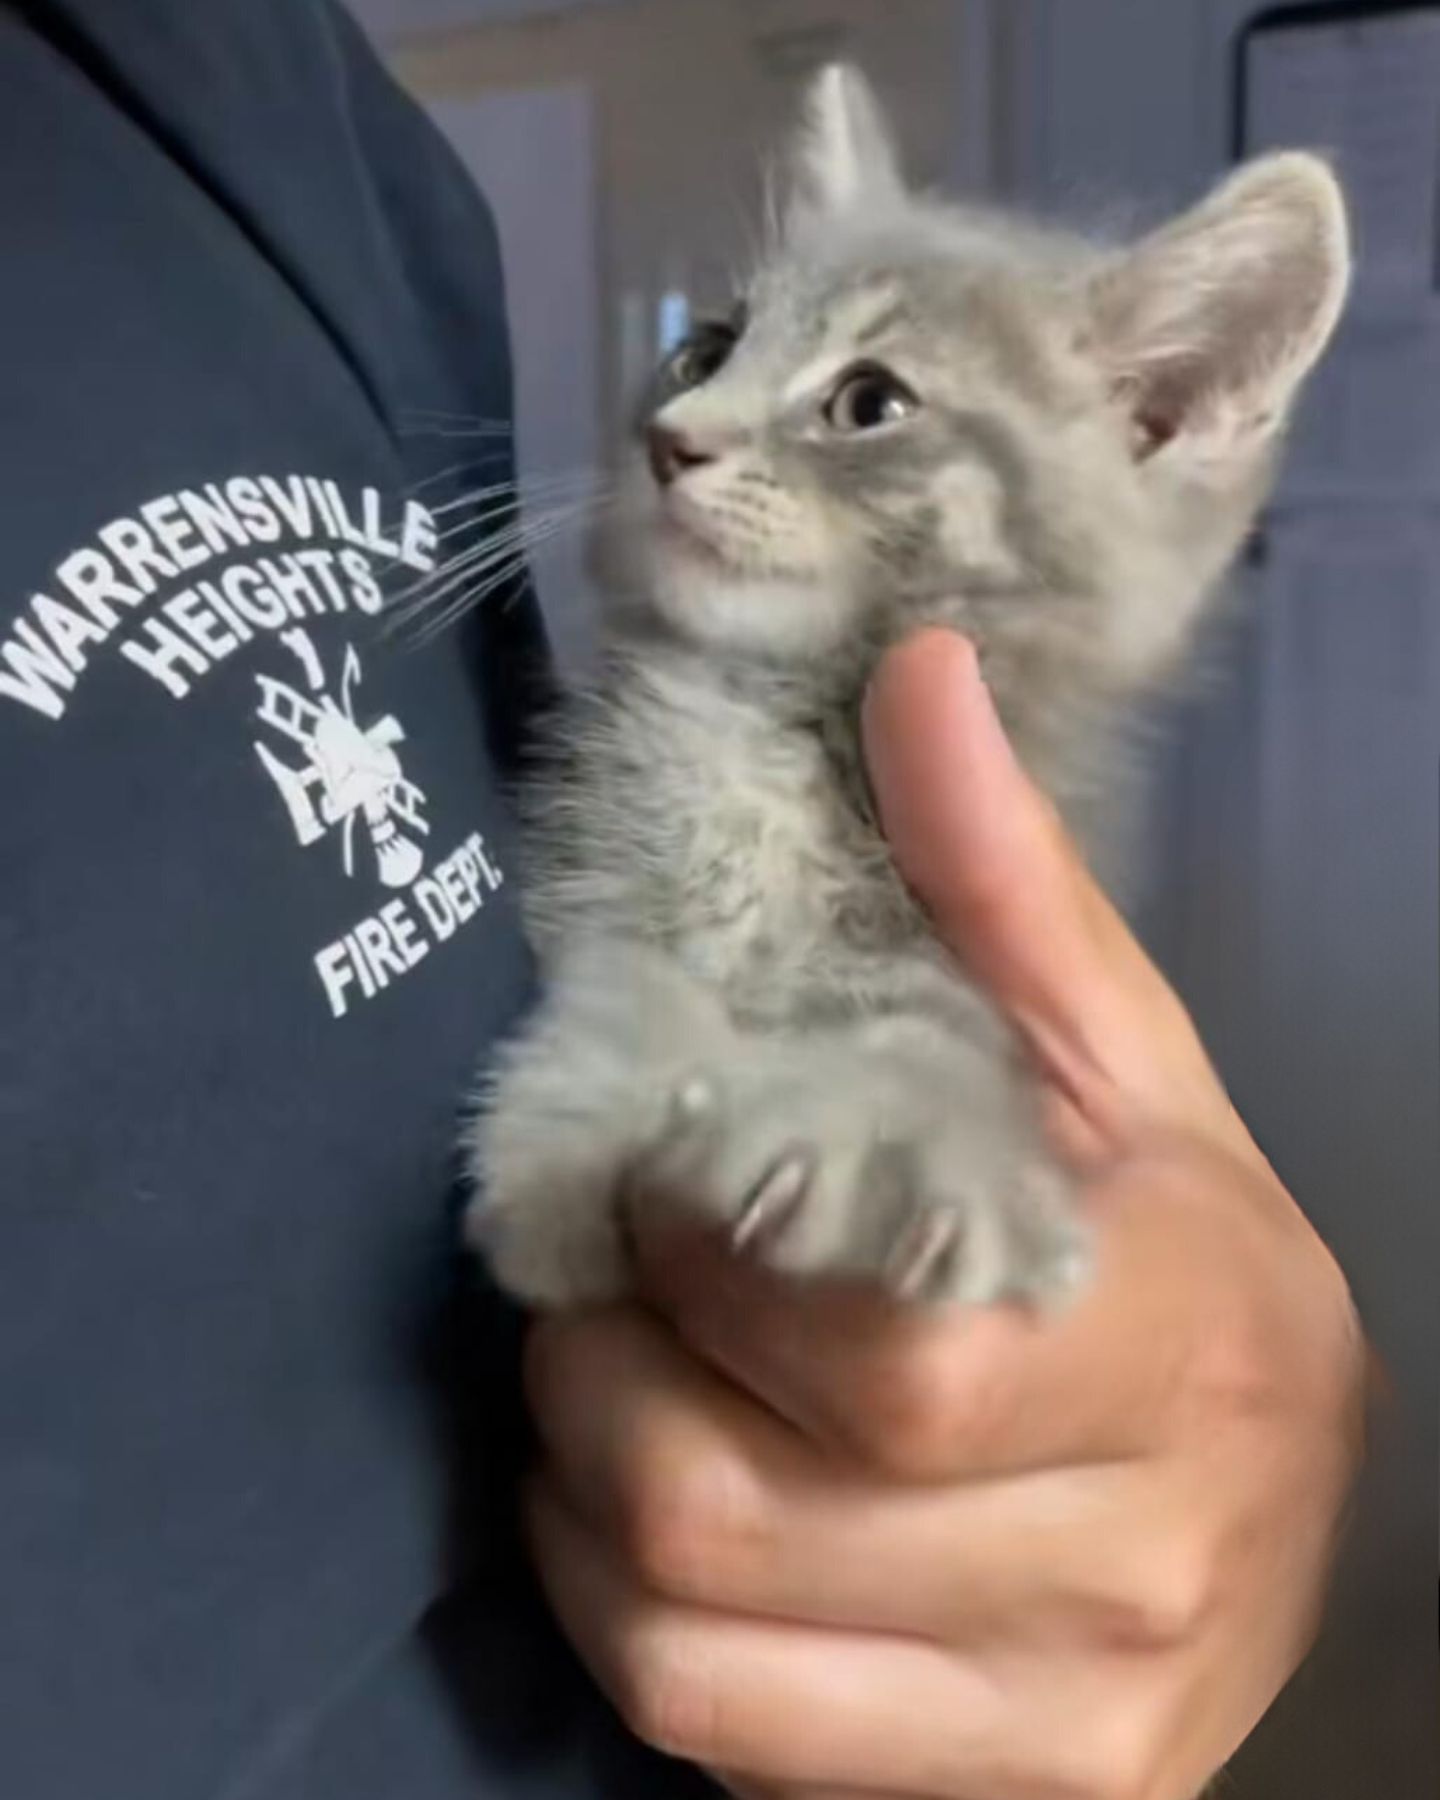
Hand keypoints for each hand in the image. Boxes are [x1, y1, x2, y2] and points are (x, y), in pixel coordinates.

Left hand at [523, 630, 1365, 1799]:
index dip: (707, 1266)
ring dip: (576, 1505)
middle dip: (594, 1375)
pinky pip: (722, 1743)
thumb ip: (1007, 886)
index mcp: (1189, 1337)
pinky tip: (649, 1534)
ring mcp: (1077, 1714)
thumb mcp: (1118, 1066)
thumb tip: (915, 671)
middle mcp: (1146, 1555)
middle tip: (592, 1288)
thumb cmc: (1170, 1250)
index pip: (890, 1356)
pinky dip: (628, 1628)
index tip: (664, 1186)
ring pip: (690, 1648)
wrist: (1263, 1492)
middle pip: (734, 1506)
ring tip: (594, 1401)